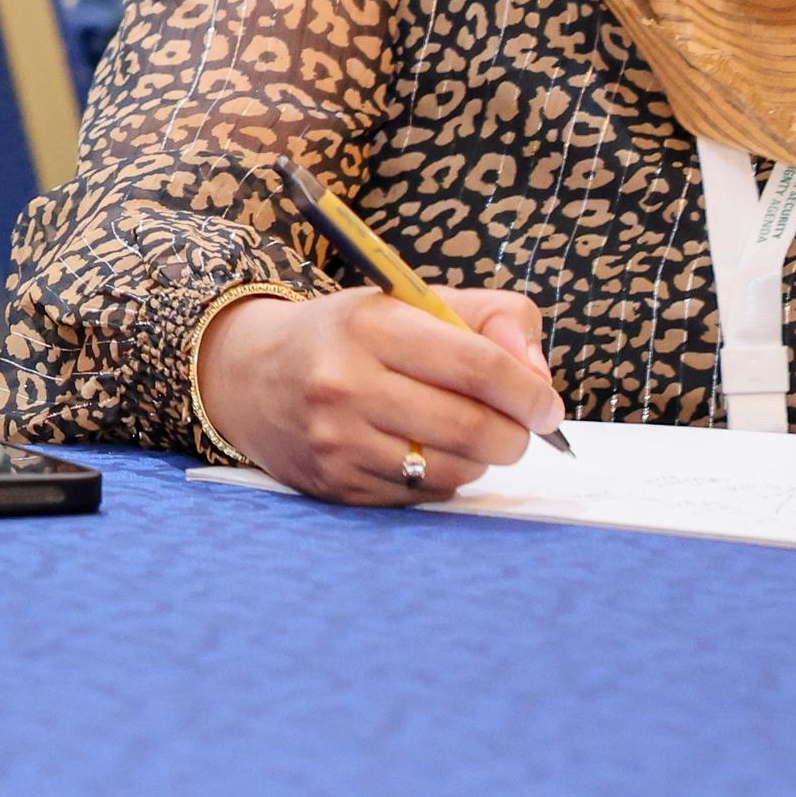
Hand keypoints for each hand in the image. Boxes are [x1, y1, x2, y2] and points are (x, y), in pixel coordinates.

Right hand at [198, 284, 561, 504]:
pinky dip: (441, 479)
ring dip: (479, 459)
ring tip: (469, 436)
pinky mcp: (334, 483)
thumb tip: (537, 375)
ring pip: (452, 470)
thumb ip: (490, 318)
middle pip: (472, 428)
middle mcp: (345, 383)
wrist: (247, 374)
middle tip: (520, 428)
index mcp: (370, 325)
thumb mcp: (410, 300)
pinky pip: (421, 495)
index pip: (477, 366)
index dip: (528, 392)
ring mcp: (336, 440)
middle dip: (515, 435)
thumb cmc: (348, 336)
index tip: (547, 406)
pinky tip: (425, 453)